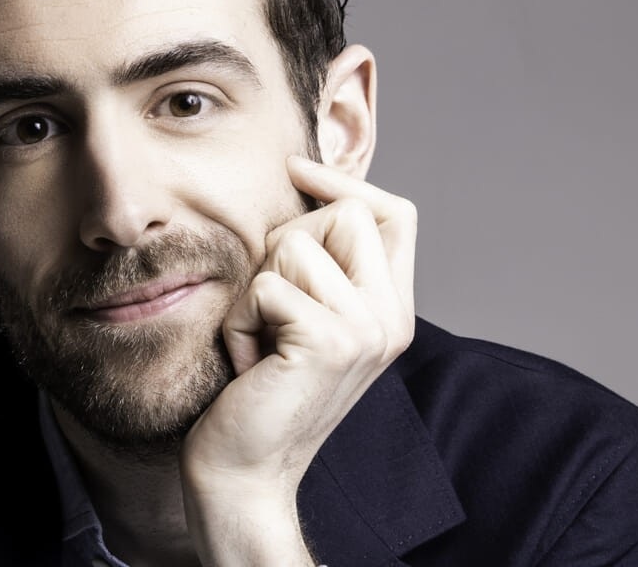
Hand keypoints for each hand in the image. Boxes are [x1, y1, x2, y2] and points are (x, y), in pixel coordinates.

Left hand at [180, 155, 416, 565]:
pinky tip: (250, 361)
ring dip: (256, 289)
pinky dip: (242, 319)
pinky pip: (267, 284)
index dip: (346, 184)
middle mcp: (391, 317)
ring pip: (295, 243)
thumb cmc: (261, 388)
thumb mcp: (301, 316)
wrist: (244, 468)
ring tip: (261, 340)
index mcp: (391, 309)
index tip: (296, 169)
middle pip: (345, 213)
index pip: (395, 214)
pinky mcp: (331, 341)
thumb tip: (302, 184)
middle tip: (271, 308)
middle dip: (286, 244)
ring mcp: (368, 329)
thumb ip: (321, 265)